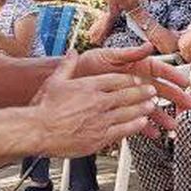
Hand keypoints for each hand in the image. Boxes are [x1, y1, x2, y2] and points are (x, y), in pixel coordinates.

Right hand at [28, 53, 169, 154]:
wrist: (38, 130)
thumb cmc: (43, 109)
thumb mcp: (55, 81)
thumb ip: (66, 65)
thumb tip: (71, 53)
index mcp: (89, 86)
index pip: (116, 80)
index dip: (130, 79)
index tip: (137, 79)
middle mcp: (98, 102)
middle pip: (127, 95)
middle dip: (142, 92)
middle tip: (152, 91)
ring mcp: (101, 120)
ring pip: (129, 112)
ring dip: (143, 108)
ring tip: (151, 106)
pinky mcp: (100, 137)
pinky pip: (123, 130)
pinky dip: (135, 125)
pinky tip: (142, 123)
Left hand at [74, 43, 190, 117]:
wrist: (73, 80)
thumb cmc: (90, 64)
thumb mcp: (110, 55)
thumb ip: (130, 52)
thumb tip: (148, 45)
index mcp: (137, 66)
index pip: (160, 70)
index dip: (174, 76)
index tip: (185, 82)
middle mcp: (137, 81)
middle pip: (161, 90)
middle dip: (176, 98)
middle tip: (189, 104)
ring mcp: (131, 95)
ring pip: (151, 106)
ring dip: (162, 116)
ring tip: (172, 125)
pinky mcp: (123, 107)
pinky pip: (137, 117)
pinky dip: (145, 126)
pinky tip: (153, 132)